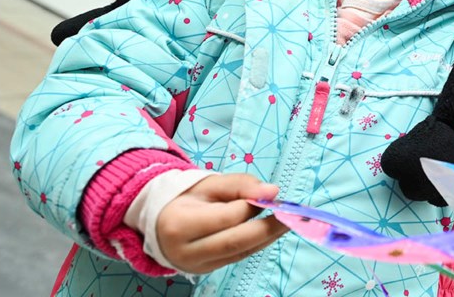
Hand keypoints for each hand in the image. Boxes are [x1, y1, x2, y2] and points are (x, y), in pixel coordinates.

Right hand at [157, 173, 287, 274]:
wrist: (161, 222)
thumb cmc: (188, 198)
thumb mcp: (209, 183)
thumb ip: (240, 184)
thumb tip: (273, 192)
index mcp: (180, 223)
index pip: (225, 217)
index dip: (251, 207)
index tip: (272, 196)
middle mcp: (186, 250)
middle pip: (235, 242)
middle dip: (268, 229)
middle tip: (292, 215)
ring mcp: (196, 265)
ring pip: (239, 253)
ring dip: (267, 237)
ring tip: (287, 222)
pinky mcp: (207, 270)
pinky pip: (237, 257)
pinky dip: (257, 244)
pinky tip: (271, 232)